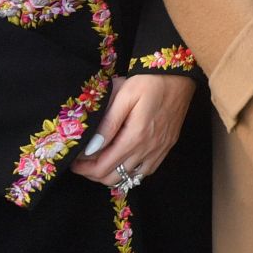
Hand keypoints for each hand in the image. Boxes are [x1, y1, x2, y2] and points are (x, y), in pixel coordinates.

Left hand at [71, 74, 194, 190]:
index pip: (103, 167)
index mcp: (135, 137)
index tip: (73, 162)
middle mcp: (148, 149)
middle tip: (83, 163)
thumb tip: (91, 148)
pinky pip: (147, 171)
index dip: (84, 169)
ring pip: (131, 178)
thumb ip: (108, 123)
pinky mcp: (167, 146)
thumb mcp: (124, 96)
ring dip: (113, 175)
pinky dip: (132, 172)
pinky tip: (125, 161)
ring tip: (101, 162)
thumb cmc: (148, 81)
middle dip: (94, 174)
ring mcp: (160, 150)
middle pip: (115, 177)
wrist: (179, 74)